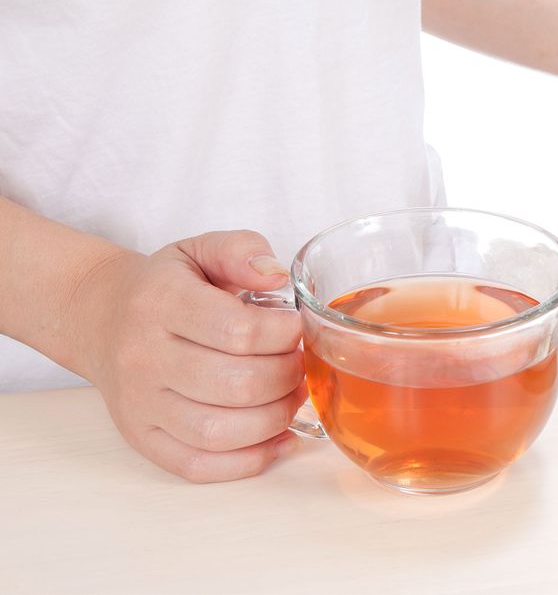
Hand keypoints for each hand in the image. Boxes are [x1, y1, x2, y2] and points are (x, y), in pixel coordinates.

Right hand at [71, 230, 305, 482]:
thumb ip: (241, 251)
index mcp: (160, 303)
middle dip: (288, 376)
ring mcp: (139, 404)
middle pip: (238, 385)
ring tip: (291, 395)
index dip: (284, 334)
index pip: (238, 331)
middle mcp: (143, 357)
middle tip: (299, 363)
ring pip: (221, 431)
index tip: (296, 328)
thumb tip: (275, 274)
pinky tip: (277, 436)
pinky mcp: (141, 438)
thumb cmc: (163, 286)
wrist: (99, 316)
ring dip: (276, 418)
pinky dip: (249, 459)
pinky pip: (199, 466)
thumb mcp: (199, 250)